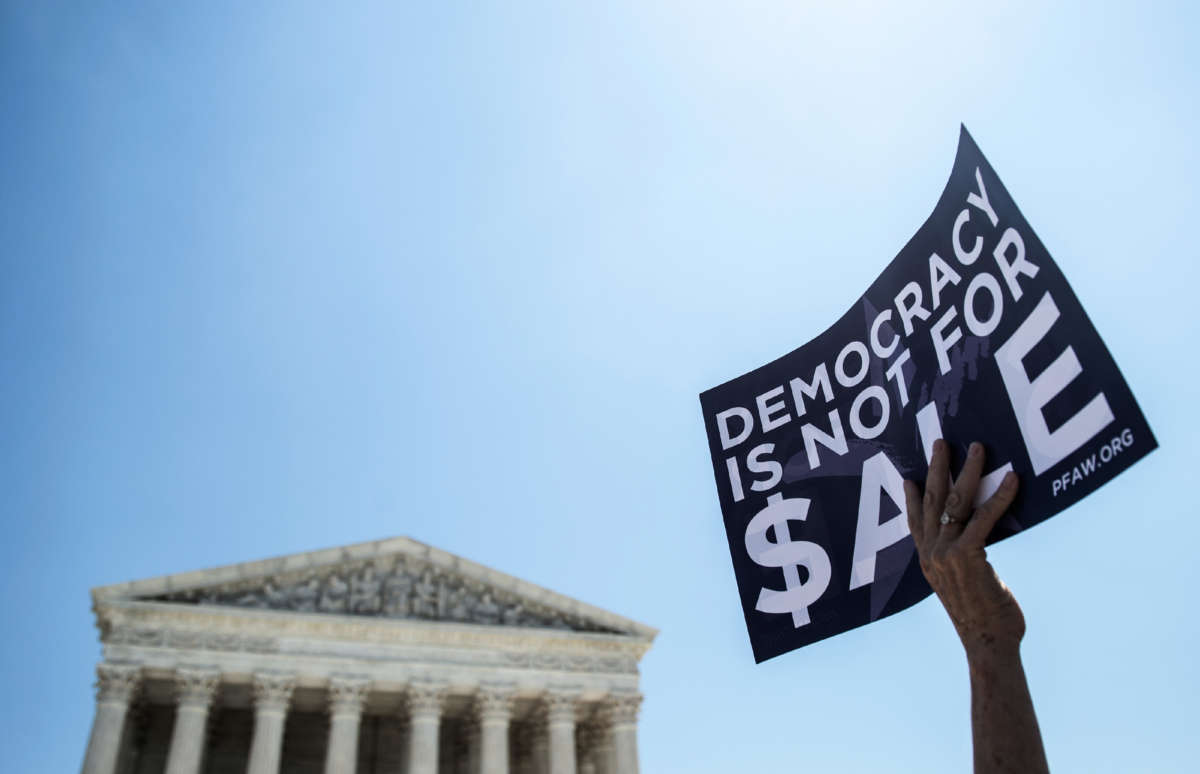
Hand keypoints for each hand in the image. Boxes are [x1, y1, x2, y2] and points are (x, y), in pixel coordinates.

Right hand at [904, 439, 1024, 655]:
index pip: (915, 522)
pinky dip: (1000, 495)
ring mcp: (946, 553)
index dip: (911, 498)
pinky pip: (984, 517)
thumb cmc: (983, 620)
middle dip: (937, 469)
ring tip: (977, 448)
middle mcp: (931, 553)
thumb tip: (974, 551)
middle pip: (931, 501)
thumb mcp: (964, 588)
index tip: (910, 478)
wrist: (987, 643)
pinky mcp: (967, 555)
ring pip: (955, 501)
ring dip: (968, 471)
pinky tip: (1012, 479)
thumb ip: (962, 565)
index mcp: (928, 561)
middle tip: (942, 443)